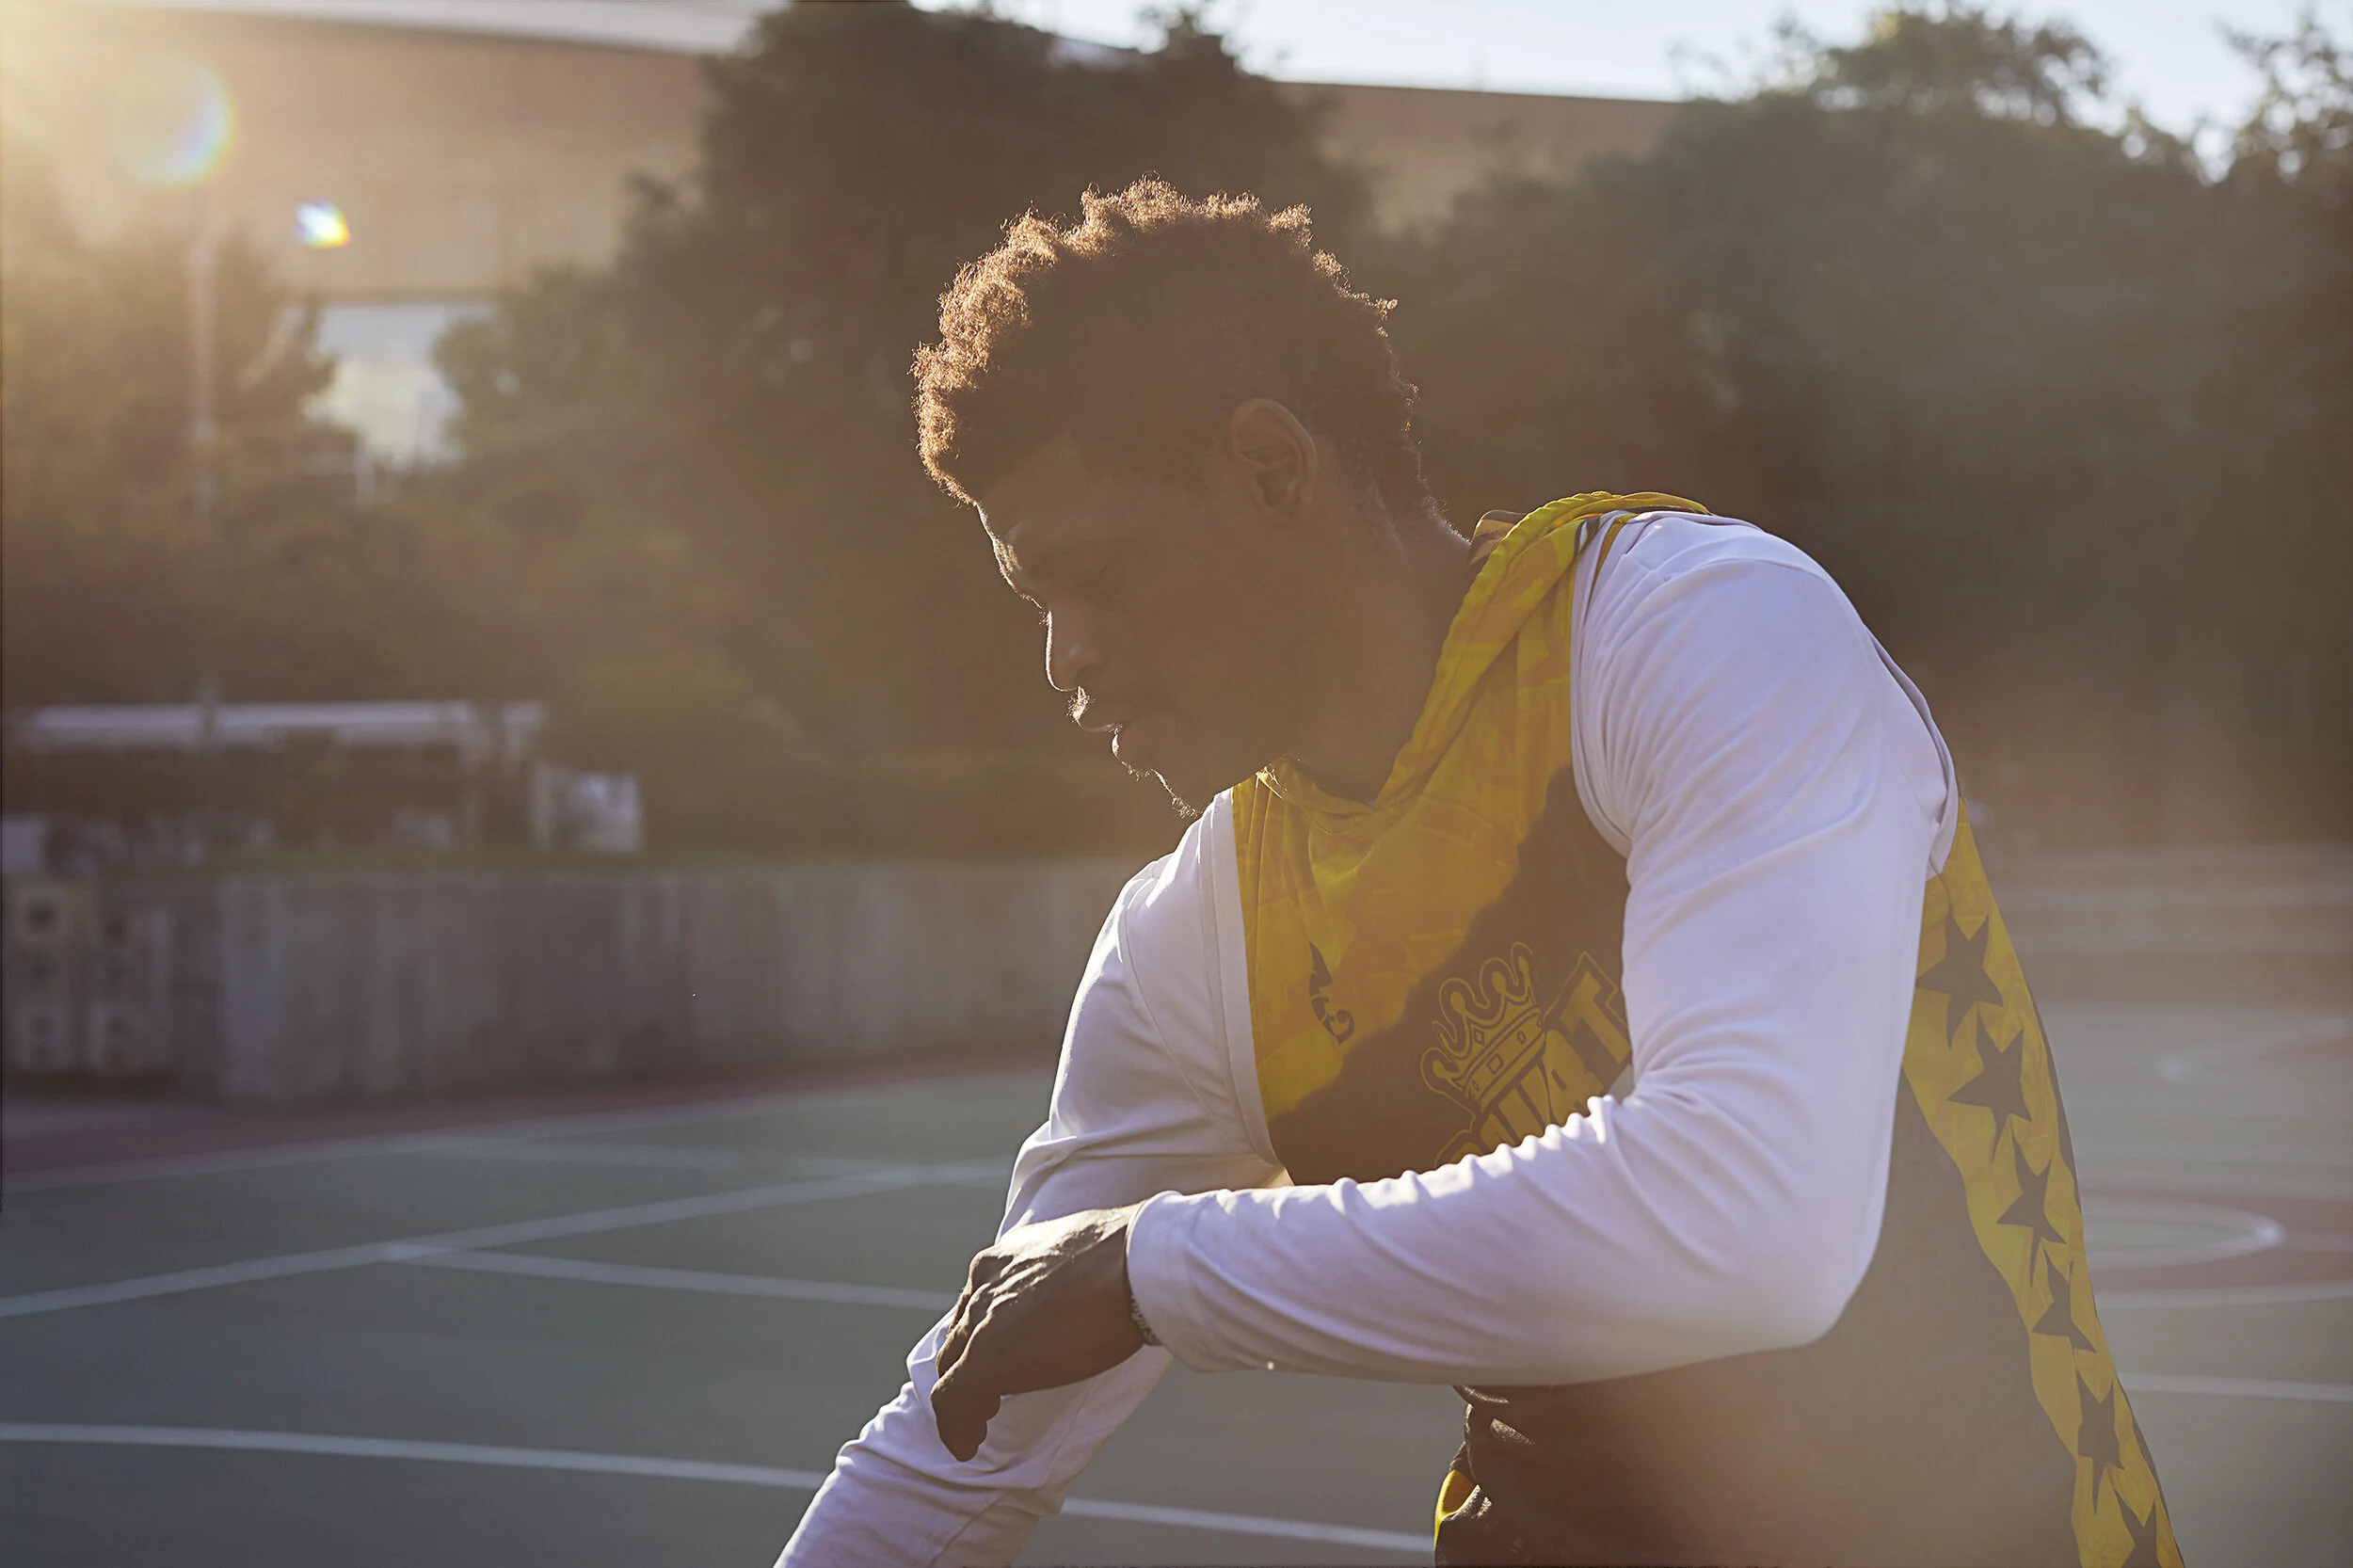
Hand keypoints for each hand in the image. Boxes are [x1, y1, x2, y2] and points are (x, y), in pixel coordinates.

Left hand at [929, 1204, 1146, 1461]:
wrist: (1133, 1268)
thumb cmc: (1129, 1258)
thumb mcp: (1087, 1252)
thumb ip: (1072, 1270)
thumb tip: (1100, 1279)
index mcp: (1005, 1257)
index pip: (979, 1300)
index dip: (984, 1333)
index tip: (1003, 1353)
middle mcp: (984, 1285)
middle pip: (961, 1335)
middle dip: (967, 1366)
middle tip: (987, 1396)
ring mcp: (981, 1324)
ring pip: (952, 1368)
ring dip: (964, 1400)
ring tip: (978, 1424)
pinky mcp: (985, 1361)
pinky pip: (953, 1401)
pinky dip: (957, 1428)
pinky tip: (968, 1447)